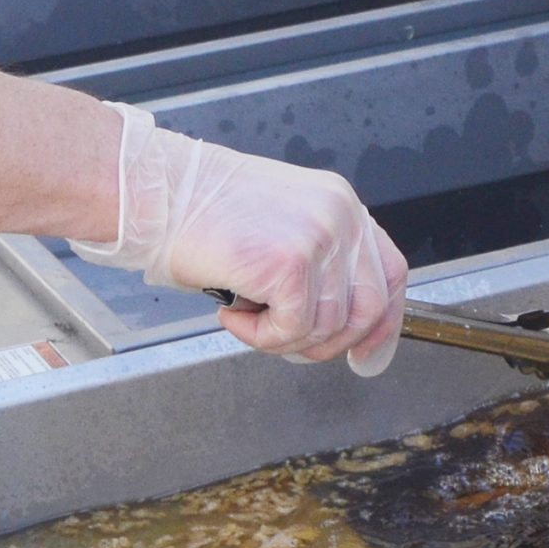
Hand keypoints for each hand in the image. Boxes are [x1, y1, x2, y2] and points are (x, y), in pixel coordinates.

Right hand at [69, 104, 406, 374]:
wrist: (158, 193)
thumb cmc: (201, 211)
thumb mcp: (279, 223)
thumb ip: (316, 261)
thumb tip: (336, 322)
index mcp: (339, 203)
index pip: (390, 272)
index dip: (383, 322)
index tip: (366, 354)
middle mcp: (340, 215)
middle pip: (367, 308)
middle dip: (328, 343)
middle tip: (284, 341)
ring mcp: (319, 237)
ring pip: (326, 327)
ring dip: (281, 338)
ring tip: (244, 314)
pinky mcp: (291, 264)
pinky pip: (292, 330)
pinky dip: (260, 336)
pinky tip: (231, 313)